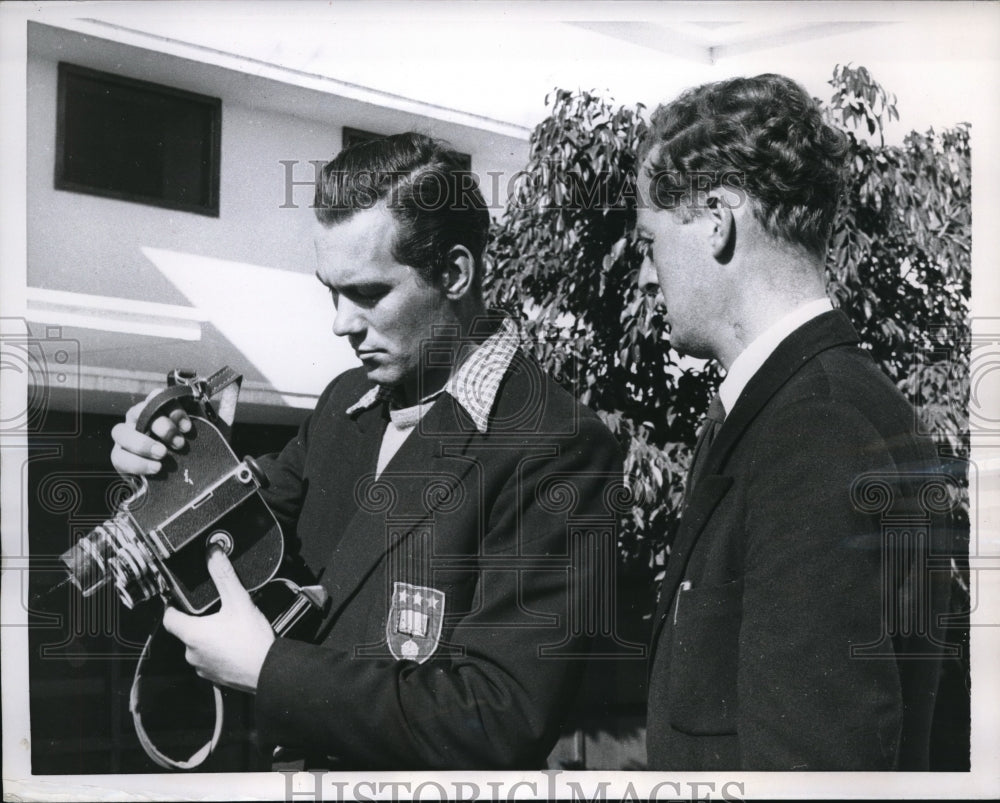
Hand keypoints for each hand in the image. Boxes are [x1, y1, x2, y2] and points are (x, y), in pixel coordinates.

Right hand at [110, 391, 191, 475]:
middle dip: (160, 426)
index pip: (157, 397)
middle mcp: (135, 419)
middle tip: (178, 443)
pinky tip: (156, 468)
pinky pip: (119, 457)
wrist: (163, 472)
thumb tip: (199, 425)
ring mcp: (123, 437)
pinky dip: (138, 463)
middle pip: (138, 411)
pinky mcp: (118, 456)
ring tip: (163, 454)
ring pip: (120, 431)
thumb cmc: (177, 449)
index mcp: (153, 409)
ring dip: (143, 443)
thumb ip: (187, 428)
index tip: (187, 427)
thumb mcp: (185, 436)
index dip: (172, 409)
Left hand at [162, 545, 274, 692]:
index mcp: (192, 633)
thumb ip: (224, 575)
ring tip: (228, 627)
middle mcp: (191, 653)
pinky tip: (234, 644)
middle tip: (214, 609)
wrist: (269, 671)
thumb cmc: (252, 640)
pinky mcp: (214, 678)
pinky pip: (209, 660)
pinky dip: (217, 652)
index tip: (176, 598)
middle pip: (185, 631)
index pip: (168, 617)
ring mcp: (202, 667)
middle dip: (196, 620)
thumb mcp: (239, 601)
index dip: (171, 606)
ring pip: (198, 647)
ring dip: (207, 638)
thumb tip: (212, 552)